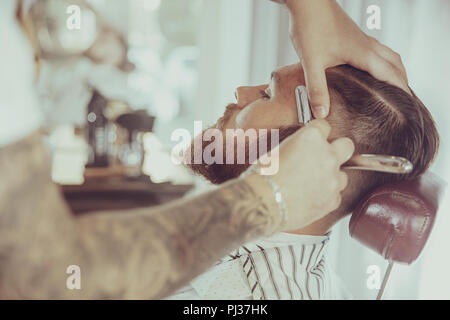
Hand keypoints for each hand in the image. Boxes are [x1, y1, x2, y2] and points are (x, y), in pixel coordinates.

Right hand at [265, 119, 353, 230]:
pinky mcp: (332, 200)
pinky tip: (309, 198)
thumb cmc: (263, 177)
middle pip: (346, 145)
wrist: (263, 203)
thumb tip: (296, 150)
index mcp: (311, 137)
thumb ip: (294, 147)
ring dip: (331, 177)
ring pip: (342, 175)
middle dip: (338, 150)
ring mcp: (333, 178)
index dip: (317, 133)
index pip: (324, 125)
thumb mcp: (275, 151)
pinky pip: (335, 196)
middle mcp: (327, 155)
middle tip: (323, 158)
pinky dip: (326, 197)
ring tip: (311, 184)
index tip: (313, 139)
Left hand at [285, 0, 408, 117]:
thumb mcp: (311, 63)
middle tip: (402, 100)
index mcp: (363, 53)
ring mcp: (361, 39)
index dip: (400, 91)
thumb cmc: (310, 26)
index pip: (391, 75)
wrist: (306, 1)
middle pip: (395, 63)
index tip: (406, 107)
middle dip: (402, 81)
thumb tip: (322, 114)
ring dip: (393, 70)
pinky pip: (375, 50)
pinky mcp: (353, 35)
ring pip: (386, 54)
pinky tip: (368, 70)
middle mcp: (367, 45)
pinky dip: (381, 62)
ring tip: (391, 87)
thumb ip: (317, 89)